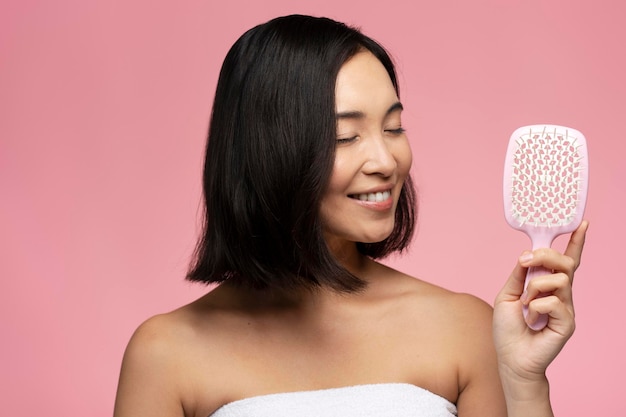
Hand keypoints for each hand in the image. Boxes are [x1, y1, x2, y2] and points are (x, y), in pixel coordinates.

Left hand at [493, 220, 587, 381]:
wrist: (510, 357)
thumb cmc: (508, 328)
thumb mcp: (507, 294)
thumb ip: (519, 274)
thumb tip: (528, 254)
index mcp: (546, 285)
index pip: (565, 261)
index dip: (575, 242)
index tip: (582, 224)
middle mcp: (560, 294)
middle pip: (564, 263)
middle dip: (544, 256)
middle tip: (525, 262)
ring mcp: (566, 308)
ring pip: (559, 280)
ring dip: (534, 287)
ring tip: (525, 304)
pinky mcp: (567, 322)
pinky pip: (553, 302)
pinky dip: (536, 307)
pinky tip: (532, 320)